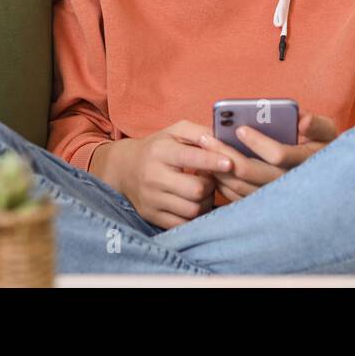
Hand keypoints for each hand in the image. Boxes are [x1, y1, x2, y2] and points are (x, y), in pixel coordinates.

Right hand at [114, 120, 234, 229]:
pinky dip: (194, 216)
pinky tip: (194, 204)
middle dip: (210, 185)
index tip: (230, 163)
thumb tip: (223, 141)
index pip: (190, 158)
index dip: (212, 161)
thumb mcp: (176, 131)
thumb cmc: (159, 147)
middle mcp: (153, 176)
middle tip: (211, 179)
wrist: (125, 168)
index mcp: (160, 151)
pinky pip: (182, 224)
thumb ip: (200, 132)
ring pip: (192, 210)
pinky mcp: (151, 216)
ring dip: (205, 202)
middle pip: (195, 190)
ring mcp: (151, 199)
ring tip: (203, 191)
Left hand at [197, 109, 336, 202]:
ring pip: (242, 187)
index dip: (258, 142)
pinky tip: (211, 168)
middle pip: (252, 172)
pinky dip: (223, 184)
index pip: (278, 155)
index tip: (240, 129)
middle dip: (226, 153)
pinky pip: (239, 198)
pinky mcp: (264, 206)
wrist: (325, 178)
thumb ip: (316, 124)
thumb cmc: (322, 146)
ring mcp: (275, 198)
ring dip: (220, 169)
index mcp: (306, 162)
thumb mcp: (327, 132)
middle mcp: (290, 183)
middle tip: (206, 137)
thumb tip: (302, 120)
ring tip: (204, 149)